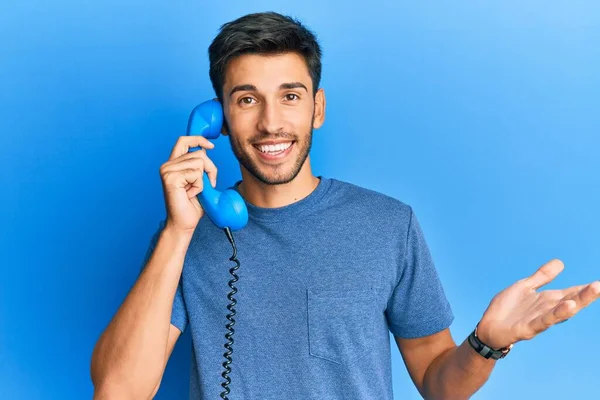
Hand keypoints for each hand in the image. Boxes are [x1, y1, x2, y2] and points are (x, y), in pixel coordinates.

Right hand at [159, 136, 216, 234]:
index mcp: (173, 163)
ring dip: (203, 180)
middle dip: (210, 168)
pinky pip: (196, 174)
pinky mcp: (170, 178)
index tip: (211, 146)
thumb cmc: (193, 205)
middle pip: (199, 153)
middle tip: (207, 185)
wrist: (184, 223)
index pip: (184, 140)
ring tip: (194, 191)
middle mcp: (168, 165)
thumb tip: (206, 149)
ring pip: (199, 163)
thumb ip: (200, 166)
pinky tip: (190, 194)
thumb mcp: (200, 180)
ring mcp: (167, 171)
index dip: (198, 139)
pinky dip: (199, 186)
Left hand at [476, 259, 599, 349]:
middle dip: (586, 294)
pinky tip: (568, 306)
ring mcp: (539, 319)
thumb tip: (561, 262)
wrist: (488, 327)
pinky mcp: (529, 328)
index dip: (585, 288)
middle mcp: (547, 310)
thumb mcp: (525, 287)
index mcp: (547, 300)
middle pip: (571, 301)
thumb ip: (542, 276)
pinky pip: (544, 320)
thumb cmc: (507, 309)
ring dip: (577, 302)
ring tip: (592, 290)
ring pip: (562, 311)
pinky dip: (556, 314)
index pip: (571, 292)